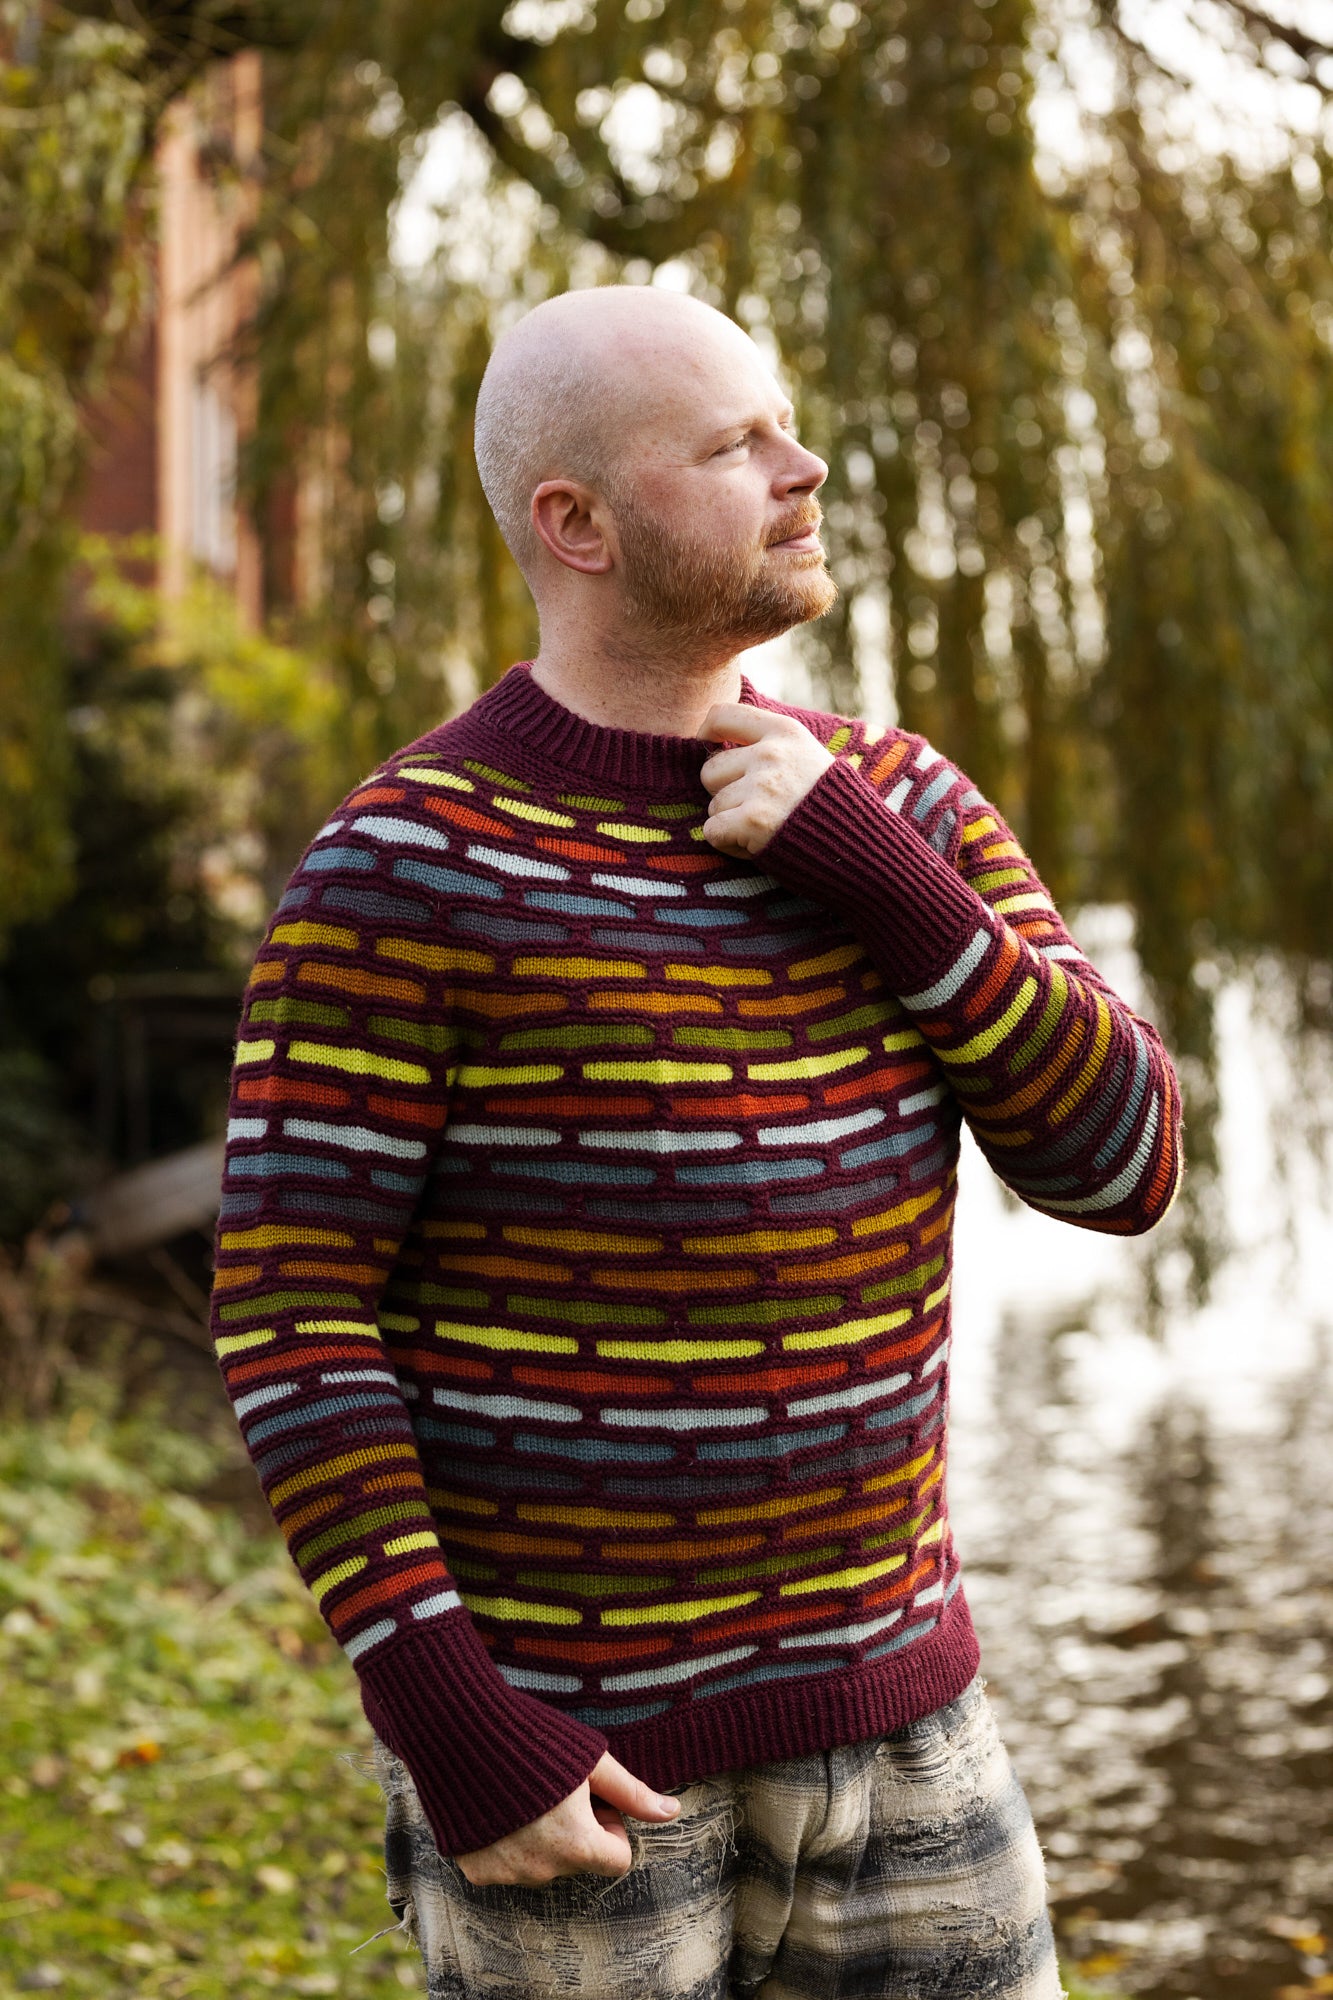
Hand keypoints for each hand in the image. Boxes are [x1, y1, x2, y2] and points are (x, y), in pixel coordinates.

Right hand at [451, 1751, 680, 1885]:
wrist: (460, 1733)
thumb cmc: (533, 1740)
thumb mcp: (591, 1760)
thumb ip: (631, 1793)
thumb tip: (673, 1812)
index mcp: (577, 1847)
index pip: (618, 1859)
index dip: (611, 1825)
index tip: (591, 1797)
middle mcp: (542, 1871)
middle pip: (579, 1861)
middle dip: (576, 1832)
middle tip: (555, 1789)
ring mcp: (505, 1874)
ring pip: (543, 1864)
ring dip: (542, 1839)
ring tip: (524, 1793)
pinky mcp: (475, 1870)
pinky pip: (506, 1865)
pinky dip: (507, 1843)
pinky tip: (498, 1805)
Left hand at [698, 704, 833, 857]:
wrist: (862, 847)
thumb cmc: (832, 806)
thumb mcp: (809, 756)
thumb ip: (771, 744)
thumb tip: (716, 738)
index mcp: (785, 732)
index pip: (721, 715)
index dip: (707, 733)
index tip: (709, 746)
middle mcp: (771, 754)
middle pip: (710, 769)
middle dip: (725, 792)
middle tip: (757, 808)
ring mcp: (762, 787)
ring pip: (714, 805)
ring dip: (732, 823)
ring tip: (767, 827)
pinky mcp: (753, 821)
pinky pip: (713, 832)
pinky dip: (729, 845)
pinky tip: (758, 844)